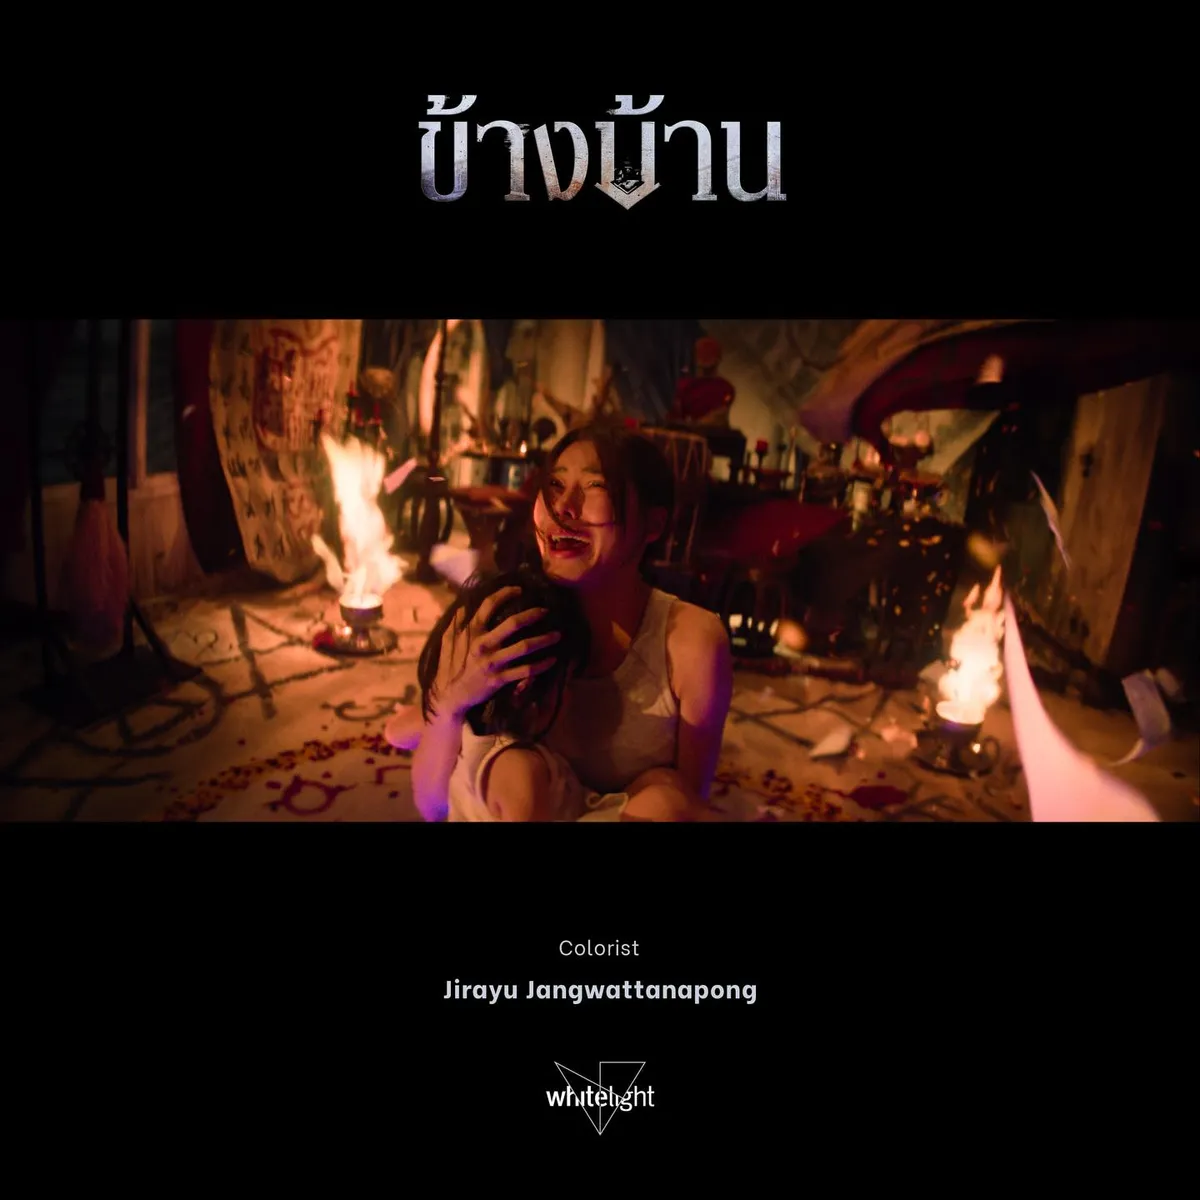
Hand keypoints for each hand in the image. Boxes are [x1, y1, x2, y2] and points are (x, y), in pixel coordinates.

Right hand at [437, 586, 560, 718]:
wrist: (449, 696)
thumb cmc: (450, 667)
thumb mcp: (448, 641)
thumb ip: (456, 623)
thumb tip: (464, 604)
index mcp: (471, 632)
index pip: (488, 606)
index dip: (504, 594)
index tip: (518, 589)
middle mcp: (483, 644)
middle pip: (513, 624)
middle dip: (532, 615)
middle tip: (546, 611)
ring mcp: (492, 662)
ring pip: (524, 647)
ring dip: (544, 640)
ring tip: (558, 635)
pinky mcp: (499, 679)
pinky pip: (525, 671)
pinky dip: (541, 665)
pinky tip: (552, 660)